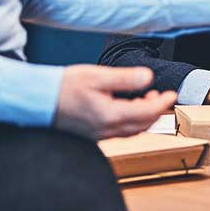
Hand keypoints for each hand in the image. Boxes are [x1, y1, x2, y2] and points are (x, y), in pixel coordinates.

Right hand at [53, 65, 174, 139]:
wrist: (37, 100)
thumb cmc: (63, 86)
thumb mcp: (97, 75)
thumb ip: (124, 78)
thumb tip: (147, 77)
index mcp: (109, 115)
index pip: (146, 112)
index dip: (162, 103)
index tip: (172, 94)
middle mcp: (106, 130)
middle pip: (142, 125)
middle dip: (155, 111)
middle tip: (161, 96)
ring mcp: (98, 135)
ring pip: (131, 130)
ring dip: (143, 117)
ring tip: (145, 99)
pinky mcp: (92, 134)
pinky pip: (118, 132)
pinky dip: (130, 122)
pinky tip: (126, 108)